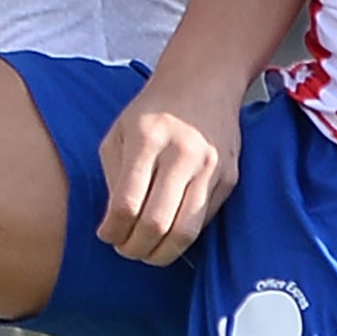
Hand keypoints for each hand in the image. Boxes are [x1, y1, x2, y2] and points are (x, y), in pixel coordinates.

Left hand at [97, 75, 242, 261]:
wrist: (204, 82)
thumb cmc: (153, 111)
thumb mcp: (119, 133)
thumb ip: (113, 177)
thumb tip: (116, 224)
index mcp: (147, 139)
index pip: (126, 203)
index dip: (113, 231)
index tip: (107, 236)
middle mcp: (182, 153)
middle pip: (156, 223)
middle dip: (135, 248)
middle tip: (125, 250)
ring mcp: (210, 167)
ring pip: (185, 231)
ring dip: (162, 253)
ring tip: (147, 252)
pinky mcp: (229, 178)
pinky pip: (204, 221)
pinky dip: (183, 235)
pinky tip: (169, 232)